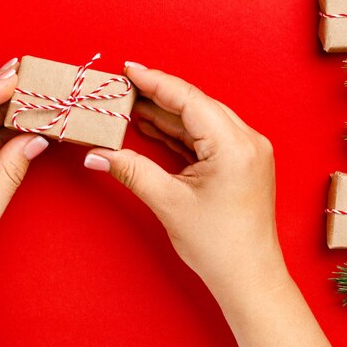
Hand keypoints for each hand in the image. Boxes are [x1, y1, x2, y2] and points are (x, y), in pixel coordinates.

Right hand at [85, 62, 331, 346]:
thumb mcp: (169, 203)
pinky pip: (206, 138)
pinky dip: (179, 133)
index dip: (155, 81)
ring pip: (200, 120)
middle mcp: (246, 140)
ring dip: (167, 115)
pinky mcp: (240, 162)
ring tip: (132, 106)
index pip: (188, 100)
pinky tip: (154, 126)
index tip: (128, 69)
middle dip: (158, 96)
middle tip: (124, 88)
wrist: (249, 277)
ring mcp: (246, 151)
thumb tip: (97, 154)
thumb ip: (132, 170)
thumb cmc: (219, 246)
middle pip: (195, 106)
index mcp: (234, 145)